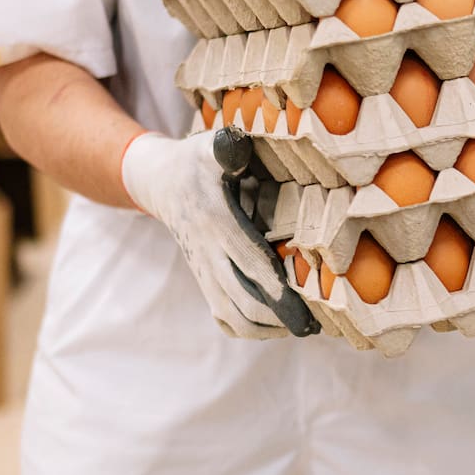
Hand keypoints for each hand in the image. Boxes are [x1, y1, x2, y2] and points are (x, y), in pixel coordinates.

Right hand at [121, 127, 318, 338]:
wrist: (159, 182)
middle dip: (281, 318)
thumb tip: (236, 146)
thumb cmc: (195, 161)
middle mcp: (208, 253)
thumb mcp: (210, 146)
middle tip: (315, 326)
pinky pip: (223, 317)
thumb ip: (227, 148)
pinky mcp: (203, 279)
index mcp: (217, 223)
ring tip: (298, 326)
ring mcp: (203, 271)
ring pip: (232, 316)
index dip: (280, 292)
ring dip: (266, 328)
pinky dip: (247, 328)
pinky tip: (272, 325)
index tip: (307, 311)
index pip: (252, 265)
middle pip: (244, 301)